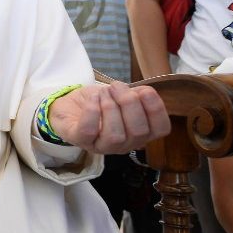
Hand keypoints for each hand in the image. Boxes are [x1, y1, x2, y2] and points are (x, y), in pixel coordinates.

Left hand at [47, 81, 170, 153]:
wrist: (70, 105)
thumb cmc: (100, 101)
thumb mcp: (122, 95)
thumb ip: (138, 95)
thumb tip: (145, 93)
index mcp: (140, 133)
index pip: (161, 130)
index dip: (156, 109)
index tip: (144, 91)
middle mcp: (124, 145)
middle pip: (138, 131)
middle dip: (129, 103)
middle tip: (116, 86)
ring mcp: (101, 146)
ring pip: (115, 135)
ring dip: (110, 106)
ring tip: (102, 93)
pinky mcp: (79, 140)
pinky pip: (89, 130)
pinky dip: (92, 110)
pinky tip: (93, 98)